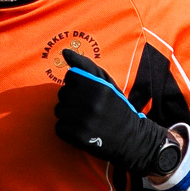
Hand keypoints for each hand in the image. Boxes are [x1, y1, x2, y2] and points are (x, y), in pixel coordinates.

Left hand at [54, 51, 172, 175]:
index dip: (78, 84)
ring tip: (85, 119)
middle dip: (72, 99)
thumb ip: (85, 65)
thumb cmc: (116, 106)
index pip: (70, 76)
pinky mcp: (76, 136)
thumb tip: (64, 52)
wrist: (130, 138)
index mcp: (96, 86)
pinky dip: (67, 130)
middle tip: (89, 108)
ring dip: (68, 115)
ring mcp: (81, 120)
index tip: (89, 93)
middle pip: (62, 93)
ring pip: (59, 110)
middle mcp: (89, 102)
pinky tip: (81, 130)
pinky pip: (58, 127)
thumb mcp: (106, 82)